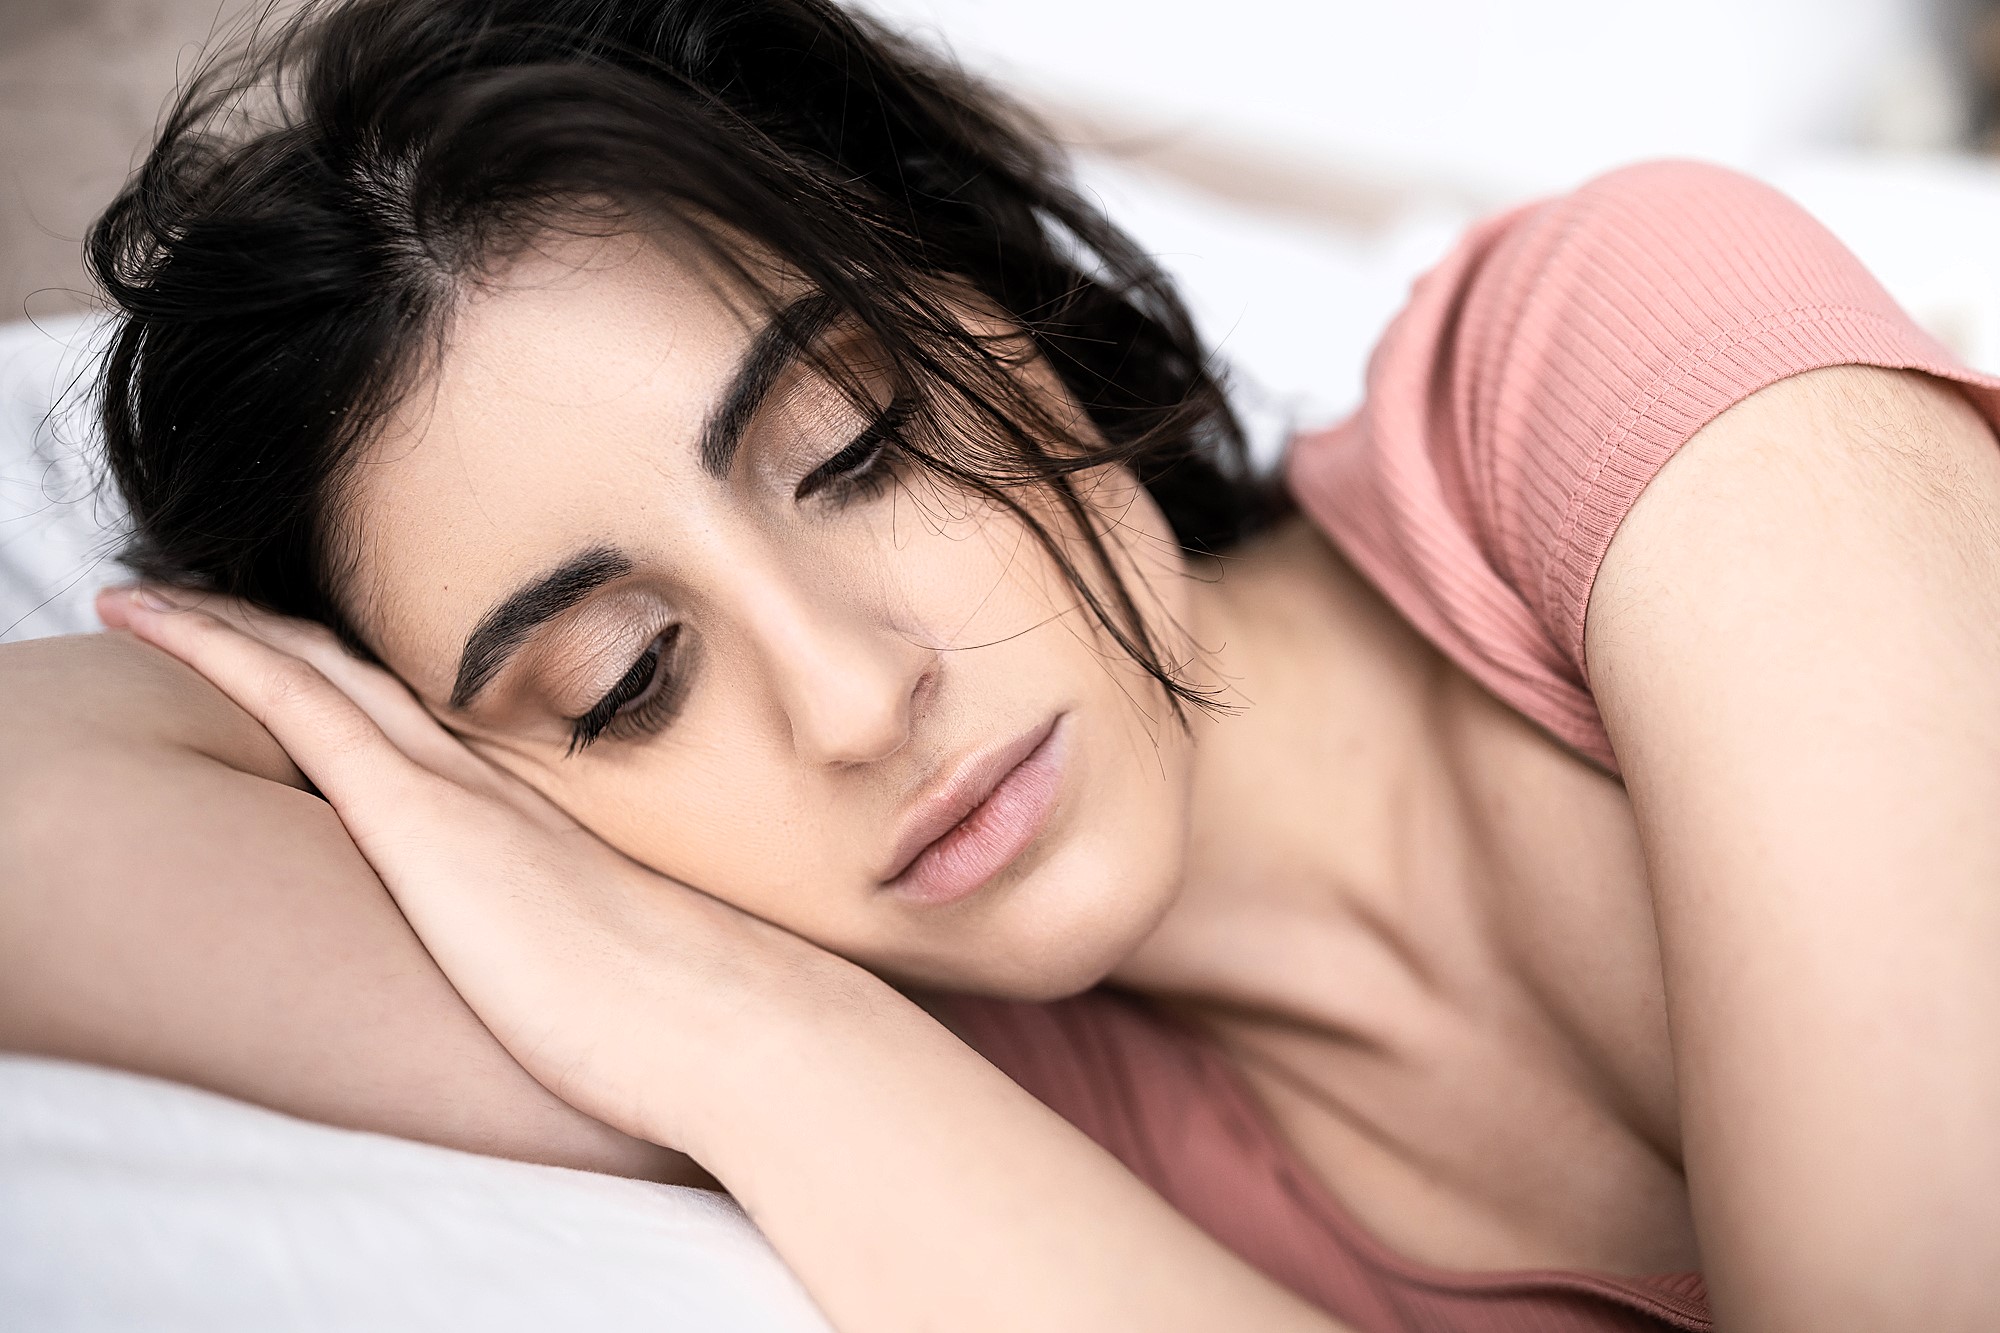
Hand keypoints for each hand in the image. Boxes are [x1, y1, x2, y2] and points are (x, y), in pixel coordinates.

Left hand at [95, 585, 849, 1153]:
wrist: (736, 1030)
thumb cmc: (694, 1029)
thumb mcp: (623, 980)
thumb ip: (586, 955)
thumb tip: (585, 986)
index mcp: (533, 829)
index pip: (422, 735)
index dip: (348, 689)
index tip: (295, 667)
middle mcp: (490, 789)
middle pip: (360, 684)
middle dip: (273, 639)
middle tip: (196, 608)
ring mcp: (455, 794)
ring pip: (315, 672)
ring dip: (223, 627)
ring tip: (143, 599)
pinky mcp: (421, 820)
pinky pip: (294, 704)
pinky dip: (218, 648)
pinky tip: (150, 616)